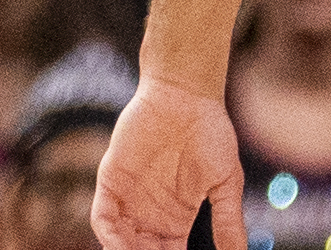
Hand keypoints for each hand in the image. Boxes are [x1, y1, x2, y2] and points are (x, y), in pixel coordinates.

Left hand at [92, 78, 246, 249]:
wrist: (187, 96)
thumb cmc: (211, 133)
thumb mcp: (226, 181)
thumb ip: (228, 220)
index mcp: (177, 218)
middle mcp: (150, 215)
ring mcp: (129, 200)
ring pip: (119, 242)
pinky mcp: (111, 183)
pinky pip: (103, 218)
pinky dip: (108, 235)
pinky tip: (119, 244)